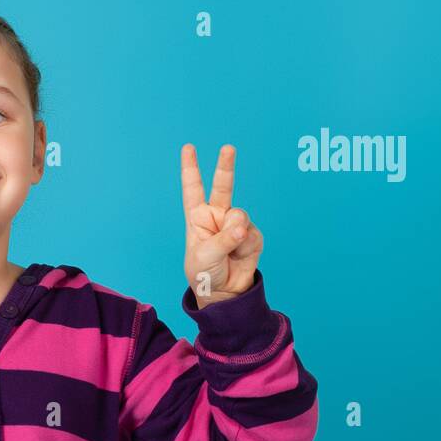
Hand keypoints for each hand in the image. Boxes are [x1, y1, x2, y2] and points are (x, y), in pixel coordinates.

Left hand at [180, 143, 263, 307]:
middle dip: (225, 166)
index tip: (188, 148)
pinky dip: (245, 245)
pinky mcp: (251, 234)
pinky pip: (251, 233)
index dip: (191, 168)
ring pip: (240, 216)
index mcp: (198, 217)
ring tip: (228, 252)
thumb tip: (241, 227)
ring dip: (234, 235)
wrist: (224, 292)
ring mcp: (235, 224)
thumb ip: (222, 239)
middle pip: (222, 186)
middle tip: (228, 147)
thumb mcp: (205, 257)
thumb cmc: (205, 273)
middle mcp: (217, 216)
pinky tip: (239, 255)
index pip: (193, 189)